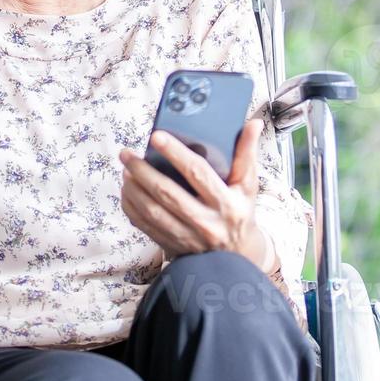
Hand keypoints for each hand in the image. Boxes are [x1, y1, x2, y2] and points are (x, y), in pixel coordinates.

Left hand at [118, 117, 272, 272]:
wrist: (237, 257)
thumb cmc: (240, 213)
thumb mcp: (248, 186)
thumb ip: (248, 154)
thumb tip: (254, 124)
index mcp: (226, 203)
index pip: (198, 173)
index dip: (176, 153)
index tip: (156, 136)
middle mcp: (206, 222)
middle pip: (167, 193)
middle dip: (143, 171)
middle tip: (127, 154)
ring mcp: (188, 237)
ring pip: (152, 211)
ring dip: (133, 189)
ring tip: (125, 170)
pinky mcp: (173, 245)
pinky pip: (145, 226)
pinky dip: (132, 207)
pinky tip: (127, 191)